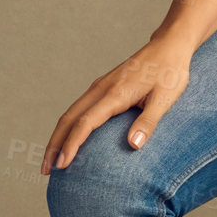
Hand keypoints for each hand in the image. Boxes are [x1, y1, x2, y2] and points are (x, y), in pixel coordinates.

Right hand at [41, 36, 193, 172]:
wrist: (169, 46)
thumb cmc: (170, 72)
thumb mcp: (166, 98)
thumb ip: (149, 121)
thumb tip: (133, 145)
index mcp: (115, 93)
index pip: (85, 122)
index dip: (72, 144)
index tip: (62, 165)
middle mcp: (102, 89)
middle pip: (68, 118)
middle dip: (54, 144)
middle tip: (45, 170)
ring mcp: (100, 87)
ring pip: (71, 113)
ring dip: (58, 136)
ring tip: (51, 160)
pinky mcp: (103, 87)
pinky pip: (79, 108)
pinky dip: (68, 126)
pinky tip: (69, 139)